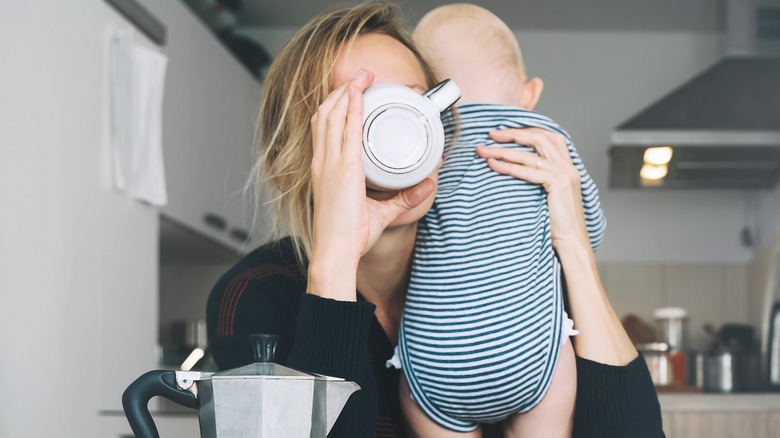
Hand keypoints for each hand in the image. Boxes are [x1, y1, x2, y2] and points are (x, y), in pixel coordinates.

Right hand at [307, 69, 434, 299]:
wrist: (335, 252)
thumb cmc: (348, 236)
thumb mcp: (379, 211)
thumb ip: (402, 198)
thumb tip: (427, 185)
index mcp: (325, 169)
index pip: (324, 128)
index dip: (335, 106)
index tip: (350, 92)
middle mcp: (324, 162)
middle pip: (326, 115)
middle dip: (342, 91)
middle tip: (361, 76)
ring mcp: (330, 164)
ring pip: (333, 116)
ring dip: (348, 92)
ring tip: (363, 76)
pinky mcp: (343, 170)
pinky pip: (346, 131)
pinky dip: (351, 109)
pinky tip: (358, 93)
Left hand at [475, 128, 589, 253]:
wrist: (571, 240)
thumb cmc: (557, 222)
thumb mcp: (549, 194)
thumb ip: (540, 178)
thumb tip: (514, 168)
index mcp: (568, 166)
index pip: (548, 136)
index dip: (526, 130)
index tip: (504, 131)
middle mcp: (568, 166)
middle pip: (539, 138)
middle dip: (513, 133)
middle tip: (490, 133)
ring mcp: (565, 173)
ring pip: (529, 154)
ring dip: (503, 150)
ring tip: (483, 150)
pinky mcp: (559, 183)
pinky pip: (528, 171)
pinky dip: (508, 167)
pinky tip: (493, 165)